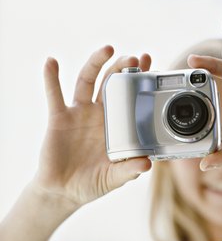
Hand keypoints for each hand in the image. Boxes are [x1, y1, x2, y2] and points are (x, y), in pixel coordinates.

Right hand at [33, 47, 151, 208]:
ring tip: (107, 49)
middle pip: (112, 84)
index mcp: (117, 127)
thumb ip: (129, 170)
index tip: (149, 66)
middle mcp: (99, 115)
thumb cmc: (92, 184)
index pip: (130, 99)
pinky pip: (54, 94)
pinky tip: (52, 63)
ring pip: (87, 81)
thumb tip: (147, 164)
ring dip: (96, 63)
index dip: (138, 82)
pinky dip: (51, 78)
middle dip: (123, 68)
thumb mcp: (114, 178)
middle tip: (134, 58)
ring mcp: (79, 114)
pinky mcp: (59, 118)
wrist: (64, 191)